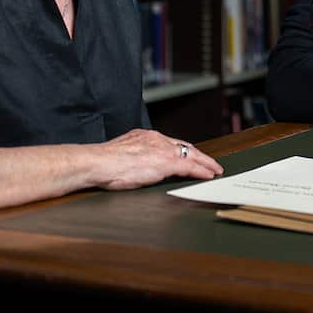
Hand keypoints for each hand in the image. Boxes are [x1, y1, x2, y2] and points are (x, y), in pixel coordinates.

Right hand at [90, 129, 222, 190]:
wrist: (97, 163)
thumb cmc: (103, 163)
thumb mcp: (122, 155)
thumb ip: (133, 157)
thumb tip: (135, 166)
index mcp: (145, 137)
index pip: (170, 143)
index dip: (183, 150)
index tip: (189, 154)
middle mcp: (156, 139)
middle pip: (184, 146)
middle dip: (199, 155)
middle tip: (210, 163)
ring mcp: (162, 150)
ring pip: (190, 154)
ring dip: (205, 163)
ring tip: (215, 169)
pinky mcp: (166, 162)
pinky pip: (189, 166)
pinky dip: (201, 171)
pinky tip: (208, 175)